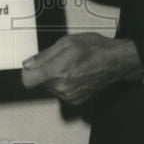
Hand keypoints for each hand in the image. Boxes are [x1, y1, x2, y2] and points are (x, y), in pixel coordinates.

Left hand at [21, 33, 142, 104]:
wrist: (116, 62)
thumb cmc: (95, 49)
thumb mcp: (66, 42)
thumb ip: (44, 55)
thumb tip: (29, 63)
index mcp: (57, 72)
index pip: (28, 80)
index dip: (28, 71)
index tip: (32, 65)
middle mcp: (62, 88)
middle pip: (39, 82)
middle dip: (44, 71)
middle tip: (58, 59)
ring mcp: (69, 96)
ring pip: (49, 87)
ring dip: (54, 77)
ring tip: (69, 65)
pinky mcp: (75, 101)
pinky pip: (60, 92)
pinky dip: (63, 83)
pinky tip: (75, 73)